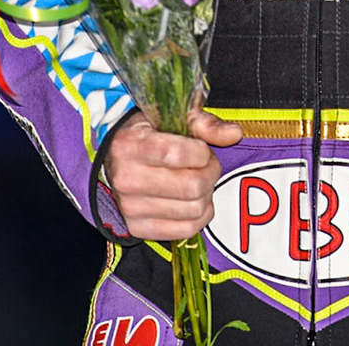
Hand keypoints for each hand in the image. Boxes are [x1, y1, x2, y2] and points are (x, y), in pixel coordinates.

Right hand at [102, 107, 243, 240]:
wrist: (114, 163)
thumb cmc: (147, 136)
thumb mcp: (170, 118)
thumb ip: (204, 124)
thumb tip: (234, 134)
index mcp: (130, 146)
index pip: (177, 154)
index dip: (202, 152)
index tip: (201, 149)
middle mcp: (126, 179)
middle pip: (193, 186)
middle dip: (210, 172)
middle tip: (205, 165)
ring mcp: (130, 208)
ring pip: (194, 209)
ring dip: (206, 194)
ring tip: (197, 180)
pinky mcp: (139, 229)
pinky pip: (187, 229)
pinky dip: (201, 215)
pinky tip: (195, 200)